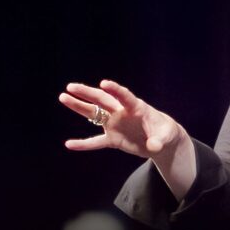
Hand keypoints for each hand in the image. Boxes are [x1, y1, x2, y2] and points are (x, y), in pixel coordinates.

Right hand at [59, 80, 184, 159]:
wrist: (161, 141)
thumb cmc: (165, 132)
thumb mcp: (166, 136)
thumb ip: (159, 140)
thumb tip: (153, 147)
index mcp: (137, 107)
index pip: (124, 96)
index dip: (115, 89)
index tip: (104, 83)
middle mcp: (122, 112)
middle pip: (102, 100)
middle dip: (87, 93)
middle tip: (70, 87)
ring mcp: (115, 124)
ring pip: (94, 114)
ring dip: (79, 107)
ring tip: (63, 97)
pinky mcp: (113, 138)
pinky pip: (96, 141)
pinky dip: (83, 144)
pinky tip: (69, 144)